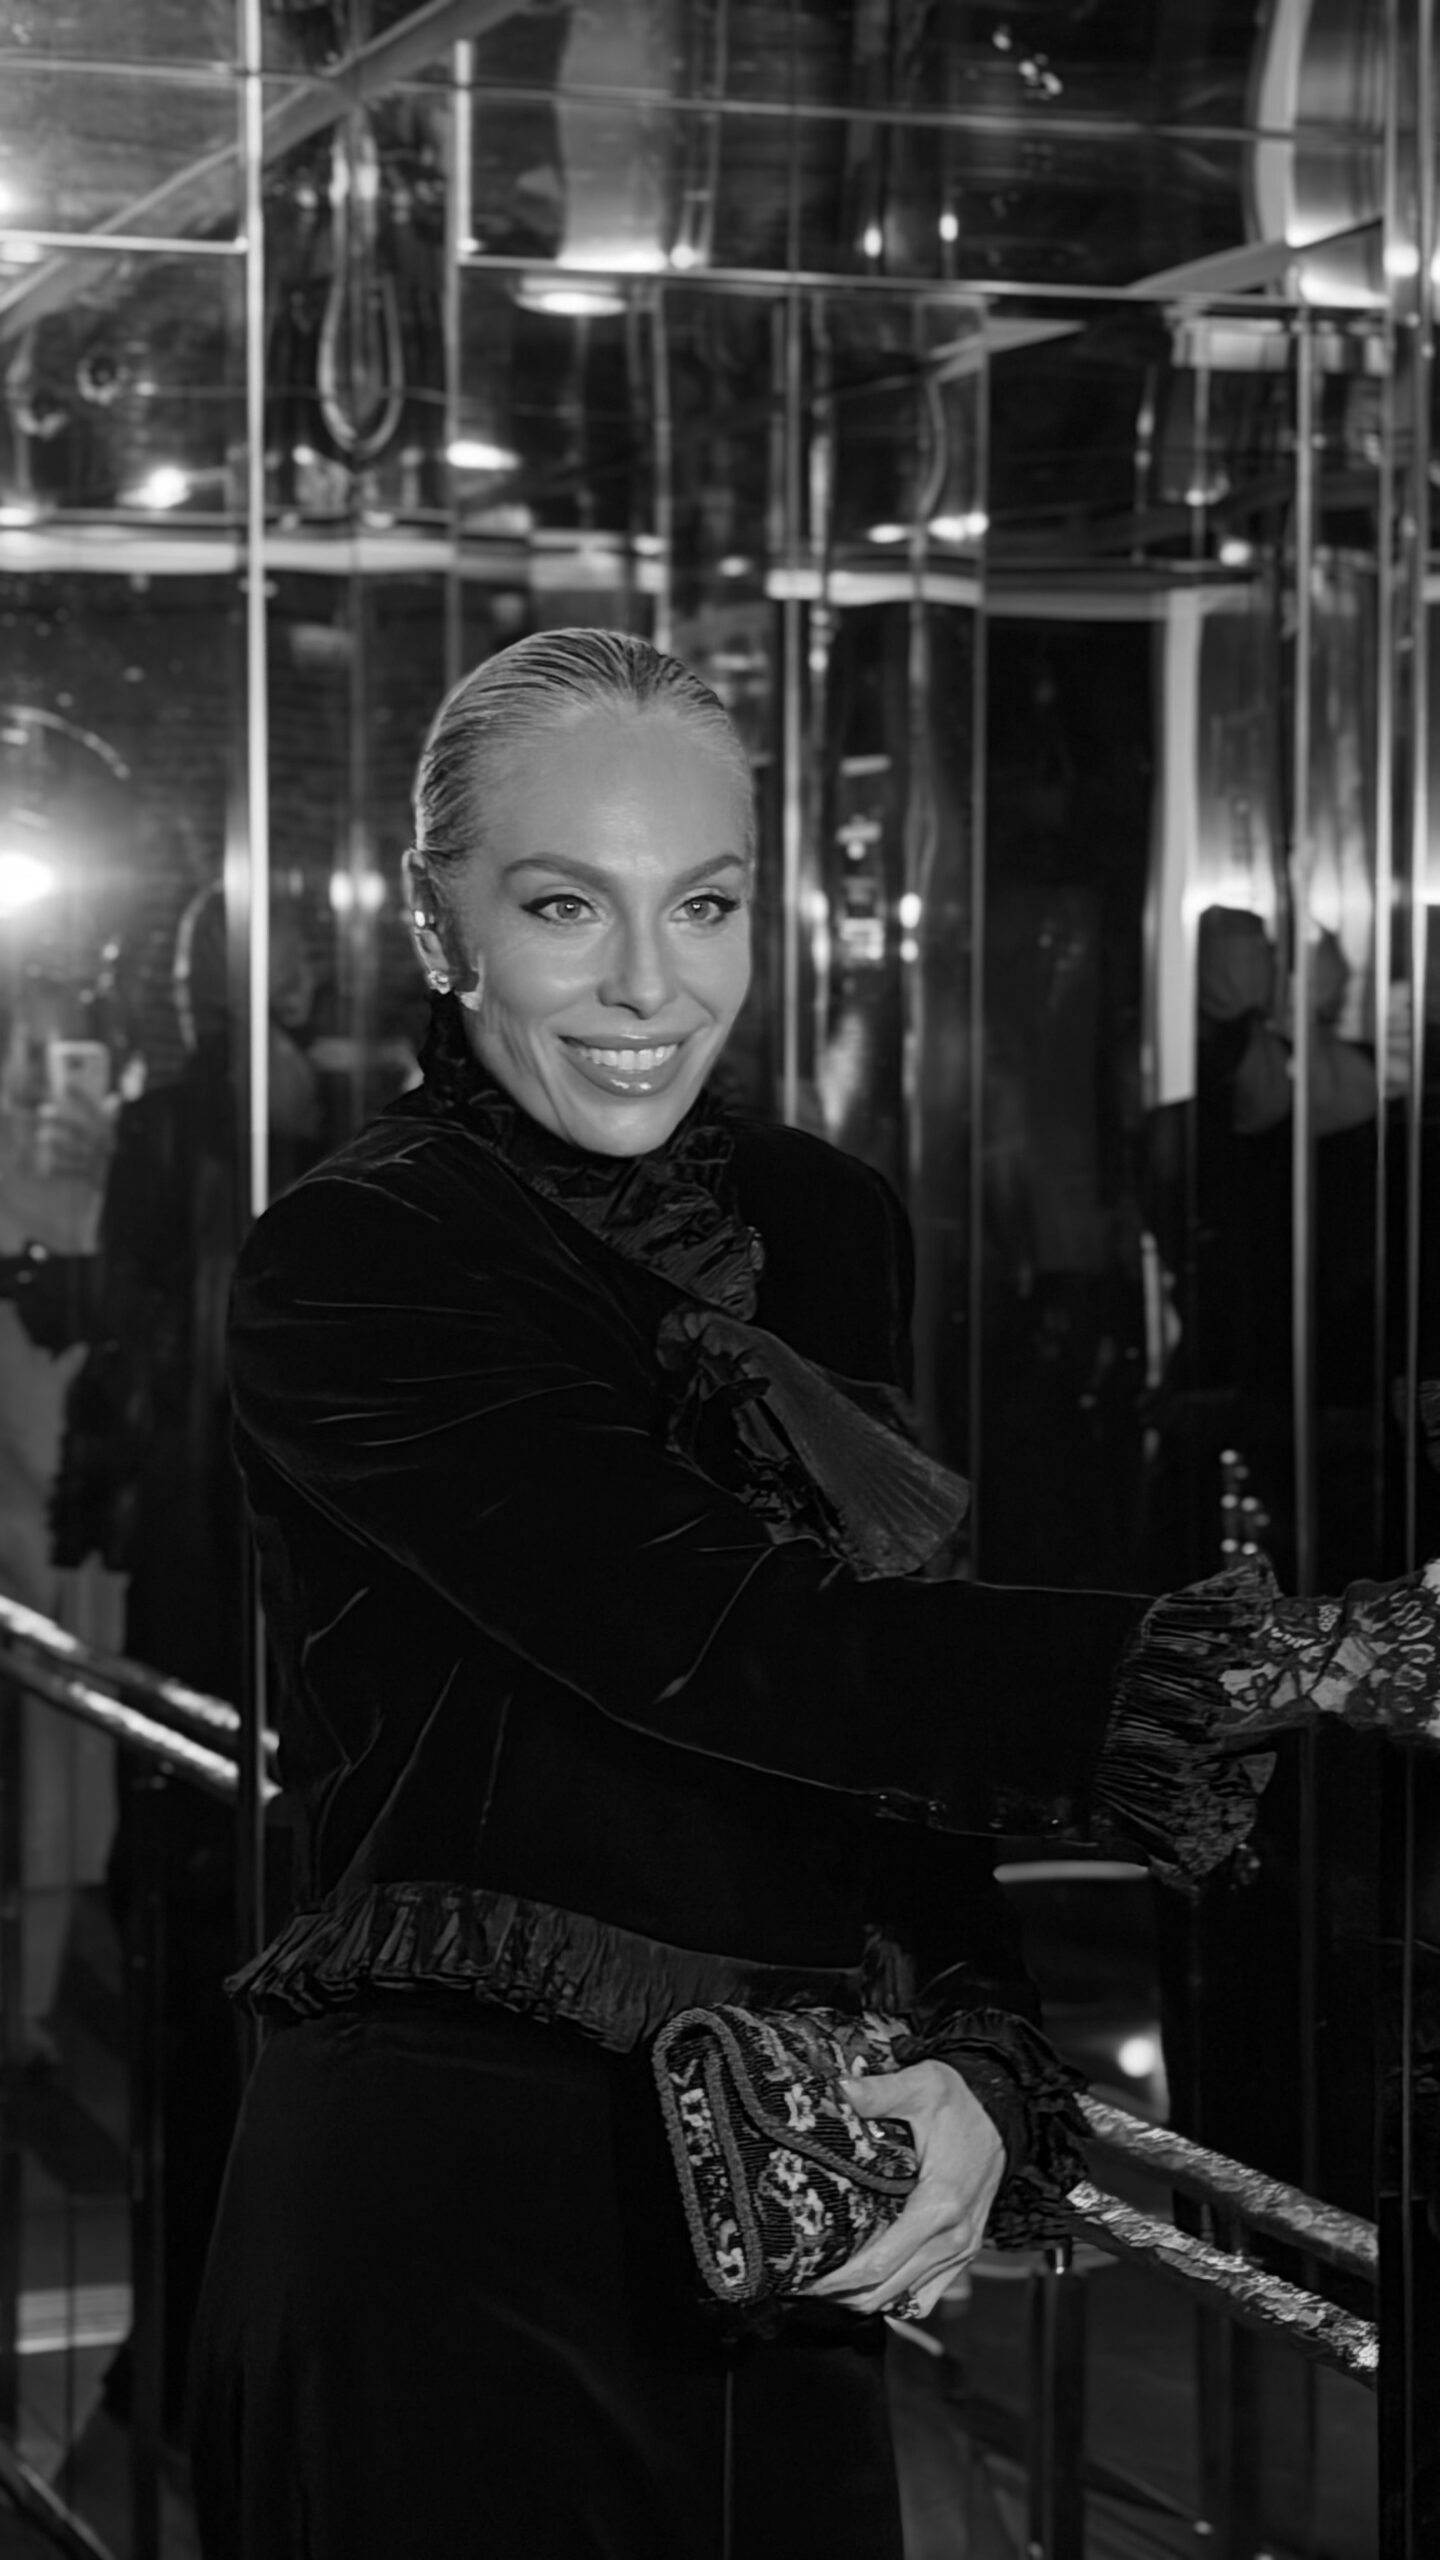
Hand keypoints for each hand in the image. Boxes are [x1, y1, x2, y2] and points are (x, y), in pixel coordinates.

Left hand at [34, 1091, 113, 1190]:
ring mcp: (96, 1160)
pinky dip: (60, 1171)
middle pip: (80, 1128)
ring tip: (42, 1136)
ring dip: (58, 1143)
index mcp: (108, 1130)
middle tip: (42, 1110)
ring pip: (75, 1151)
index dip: (82, 1096)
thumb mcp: (119, 1134)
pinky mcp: (91, 1176)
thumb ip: (113, 1117)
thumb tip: (115, 1098)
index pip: (95, 1109)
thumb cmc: (122, 1154)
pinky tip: (46, 1168)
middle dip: (61, 1119)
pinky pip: (73, 1173)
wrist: (129, 1182)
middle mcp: (102, 1144)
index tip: (67, 1083)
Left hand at [805, 2058, 1004, 2320]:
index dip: (838, 2279)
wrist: (1001, 2114)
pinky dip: (896, 2297)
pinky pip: (927, 2295)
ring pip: (905, 2298)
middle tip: (802, 2282)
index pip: (880, 2262)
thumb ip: (880, 2091)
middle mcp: (953, 2237)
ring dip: (865, 2298)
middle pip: (886, 2290)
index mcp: (939, 2205)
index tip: (804, 2276)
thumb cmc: (960, 2103)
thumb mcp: (922, 2086)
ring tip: (827, 2284)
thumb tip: (839, 2089)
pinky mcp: (964, 2252)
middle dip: (842, 2294)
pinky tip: (869, 2282)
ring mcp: (961, 2250)